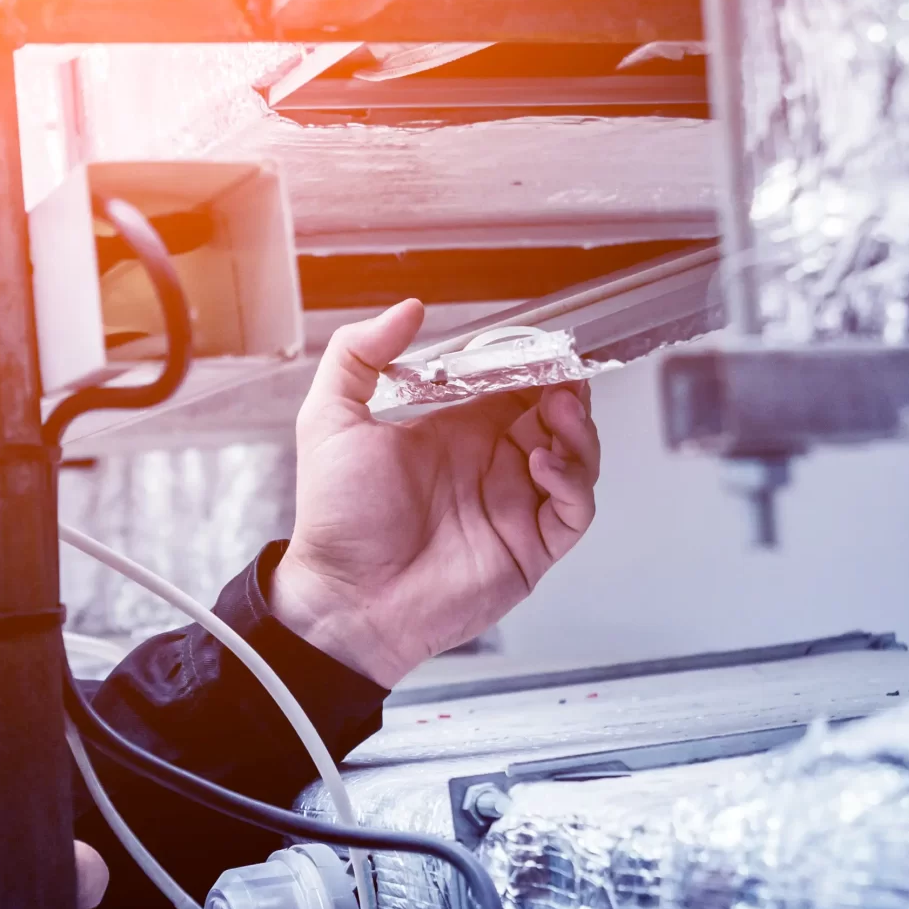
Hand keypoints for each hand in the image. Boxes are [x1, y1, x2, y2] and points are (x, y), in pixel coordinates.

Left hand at [271, 300, 601, 686]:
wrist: (345, 598)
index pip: (512, 387)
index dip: (532, 365)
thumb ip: (360, 355)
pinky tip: (545, 464)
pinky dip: (574, 481)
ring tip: (559, 411)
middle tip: (564, 373)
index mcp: (454, 433)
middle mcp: (491, 466)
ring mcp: (515, 506)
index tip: (540, 344)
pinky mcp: (531, 548)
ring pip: (577, 458)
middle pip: (555, 417)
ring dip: (578, 430)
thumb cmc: (336, 521)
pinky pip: (576, 510)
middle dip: (567, 390)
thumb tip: (407, 310)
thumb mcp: (330, 419)